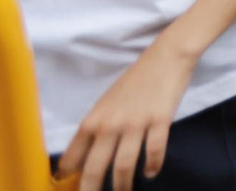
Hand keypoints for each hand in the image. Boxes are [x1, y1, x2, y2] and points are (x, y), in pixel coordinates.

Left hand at [58, 39, 196, 190]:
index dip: (69, 174)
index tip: (70, 186)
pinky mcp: (159, 121)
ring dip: (123, 184)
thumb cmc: (135, 80)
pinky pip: (154, 151)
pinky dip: (153, 165)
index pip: (73, 155)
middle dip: (91, 188)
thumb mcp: (107, 103)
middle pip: (95, 167)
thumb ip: (97, 128)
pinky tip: (152, 172)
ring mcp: (136, 123)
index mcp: (94, 119)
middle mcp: (110, 124)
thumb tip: (86, 156)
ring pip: (124, 165)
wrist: (166, 57)